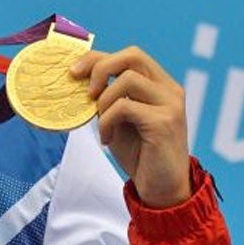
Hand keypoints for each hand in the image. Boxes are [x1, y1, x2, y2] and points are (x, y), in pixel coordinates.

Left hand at [71, 46, 189, 207]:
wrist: (162, 189)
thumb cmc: (140, 153)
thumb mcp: (118, 119)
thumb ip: (107, 97)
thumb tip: (78, 77)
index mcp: (160, 85)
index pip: (129, 55)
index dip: (98, 58)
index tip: (74, 72)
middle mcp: (169, 89)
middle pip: (133, 55)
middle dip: (100, 68)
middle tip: (86, 92)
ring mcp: (170, 104)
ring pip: (127, 80)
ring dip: (104, 101)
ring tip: (101, 124)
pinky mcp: (164, 121)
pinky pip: (124, 107)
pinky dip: (107, 121)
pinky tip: (107, 139)